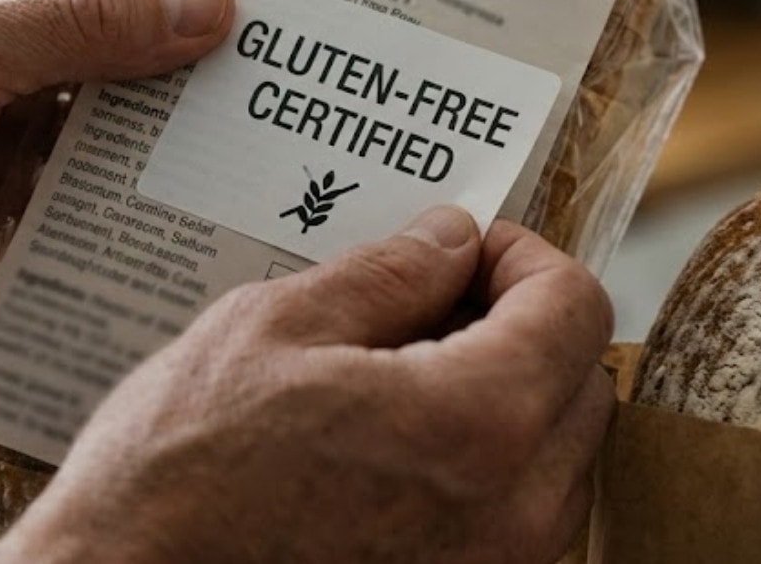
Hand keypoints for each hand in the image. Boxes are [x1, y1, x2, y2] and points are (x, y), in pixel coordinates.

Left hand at [0, 0, 233, 400]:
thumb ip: (85, 28)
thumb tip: (210, 3)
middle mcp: (0, 29)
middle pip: (126, 31)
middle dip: (195, 57)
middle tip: (289, 74)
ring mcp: (10, 115)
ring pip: (121, 114)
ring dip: (177, 132)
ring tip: (267, 144)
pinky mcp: (16, 195)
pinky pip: (98, 188)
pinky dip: (143, 197)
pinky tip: (206, 205)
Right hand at [0, 208, 615, 563]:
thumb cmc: (177, 480)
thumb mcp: (273, 330)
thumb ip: (390, 275)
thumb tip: (452, 240)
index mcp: (477, 424)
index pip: (575, 307)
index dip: (526, 258)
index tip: (473, 251)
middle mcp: (513, 514)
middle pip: (583, 381)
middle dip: (527, 325)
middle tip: (438, 304)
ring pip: (561, 456)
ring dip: (513, 399)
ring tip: (409, 377)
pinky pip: (521, 520)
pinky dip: (490, 469)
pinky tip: (400, 449)